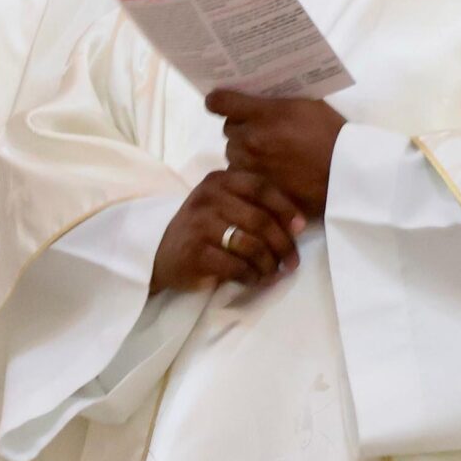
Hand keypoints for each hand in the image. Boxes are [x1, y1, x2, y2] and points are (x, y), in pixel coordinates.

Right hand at [150, 168, 307, 294]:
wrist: (161, 253)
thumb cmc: (204, 229)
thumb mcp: (224, 205)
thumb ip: (255, 206)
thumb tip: (298, 225)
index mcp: (219, 180)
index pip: (261, 187)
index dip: (285, 208)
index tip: (300, 228)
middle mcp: (208, 197)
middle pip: (261, 220)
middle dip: (282, 244)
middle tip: (292, 262)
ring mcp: (200, 224)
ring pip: (251, 245)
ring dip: (269, 264)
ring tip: (273, 273)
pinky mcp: (195, 252)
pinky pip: (236, 266)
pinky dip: (251, 276)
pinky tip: (254, 279)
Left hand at [208, 90, 344, 218]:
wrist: (345, 172)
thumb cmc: (331, 133)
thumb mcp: (307, 104)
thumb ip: (278, 100)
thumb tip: (259, 95)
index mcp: (263, 113)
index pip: (220, 102)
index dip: (218, 100)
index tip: (220, 101)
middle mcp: (251, 138)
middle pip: (228, 128)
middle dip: (241, 127)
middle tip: (259, 128)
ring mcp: (252, 166)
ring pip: (233, 153)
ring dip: (244, 150)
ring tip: (265, 152)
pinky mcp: (257, 187)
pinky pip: (242, 175)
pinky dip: (250, 172)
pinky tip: (268, 171)